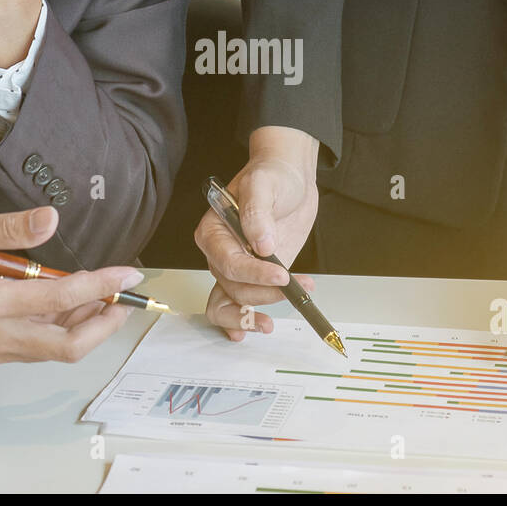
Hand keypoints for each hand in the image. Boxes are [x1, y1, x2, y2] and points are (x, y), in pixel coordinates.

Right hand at [0, 206, 140, 365]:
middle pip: (65, 345)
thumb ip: (5, 229)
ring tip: (104, 297)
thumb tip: (51, 220)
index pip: (58, 298)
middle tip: (126, 298)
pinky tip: (70, 306)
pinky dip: (59, 330)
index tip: (127, 274)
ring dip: (84, 327)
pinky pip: (33, 348)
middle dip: (104, 323)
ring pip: (52, 350)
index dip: (100, 286)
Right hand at [194, 126, 319, 338]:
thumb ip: (258, 212)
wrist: (290, 180)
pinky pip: (239, 304)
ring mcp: (237, 267)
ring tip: (276, 317)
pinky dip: (245, 320)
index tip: (282, 273)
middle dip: (263, 292)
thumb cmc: (272, 176)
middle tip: (292, 287)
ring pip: (233, 302)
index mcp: (214, 231)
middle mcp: (220, 253)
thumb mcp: (264, 184)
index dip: (254, 273)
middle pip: (233, 286)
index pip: (229, 262)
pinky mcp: (254, 277)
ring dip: (255, 313)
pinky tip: (256, 328)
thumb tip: (261, 244)